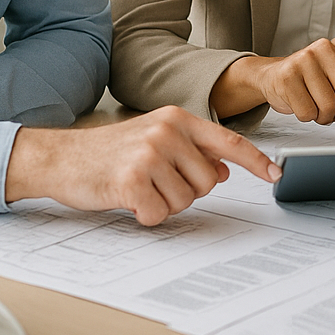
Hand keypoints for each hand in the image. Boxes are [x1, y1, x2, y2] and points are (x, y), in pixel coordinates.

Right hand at [6, 105, 281, 225]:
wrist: (59, 157)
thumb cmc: (108, 152)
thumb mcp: (153, 141)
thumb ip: (190, 152)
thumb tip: (222, 170)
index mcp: (176, 119)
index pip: (227, 141)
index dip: (254, 160)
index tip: (275, 174)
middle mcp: (167, 132)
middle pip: (208, 183)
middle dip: (186, 191)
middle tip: (155, 181)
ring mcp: (149, 155)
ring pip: (186, 201)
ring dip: (164, 203)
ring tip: (139, 187)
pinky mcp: (132, 180)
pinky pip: (160, 214)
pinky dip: (146, 215)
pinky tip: (128, 199)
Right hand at [214, 37, 334, 124]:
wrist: (271, 75)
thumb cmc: (310, 79)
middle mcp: (325, 48)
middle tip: (333, 112)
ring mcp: (304, 59)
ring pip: (329, 107)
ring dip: (323, 116)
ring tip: (313, 104)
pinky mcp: (287, 75)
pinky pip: (307, 112)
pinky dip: (306, 116)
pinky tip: (299, 102)